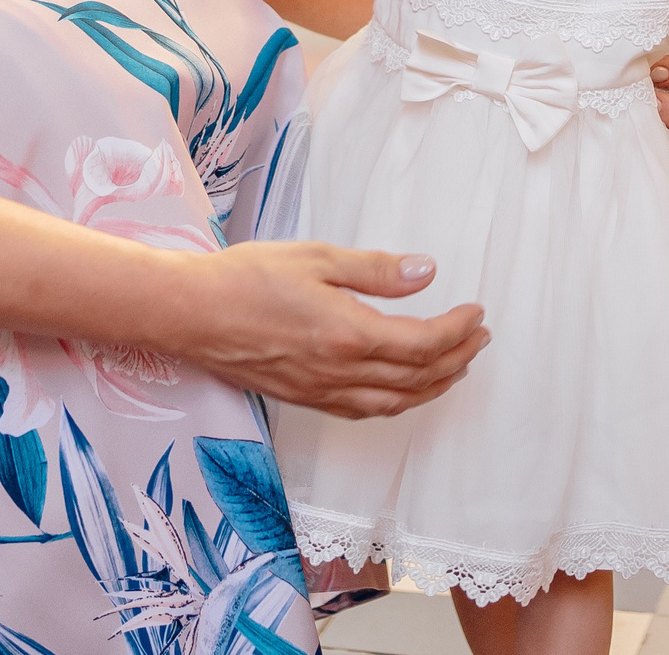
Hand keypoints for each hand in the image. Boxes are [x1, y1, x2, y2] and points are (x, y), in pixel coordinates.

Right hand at [156, 241, 489, 417]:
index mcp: (348, 333)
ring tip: (455, 365)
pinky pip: (363, 411)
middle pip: (417, 377)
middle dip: (457, 358)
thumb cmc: (246, 278)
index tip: (476, 311)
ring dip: (433, 386)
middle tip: (478, 337)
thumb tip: (427, 271)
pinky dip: (396, 403)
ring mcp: (321, 390)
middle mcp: (339, 371)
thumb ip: (376, 270)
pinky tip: (403, 390)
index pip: (423, 342)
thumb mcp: (317, 257)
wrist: (189, 313)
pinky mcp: (304, 398)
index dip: (458, 329)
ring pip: (395, 402)